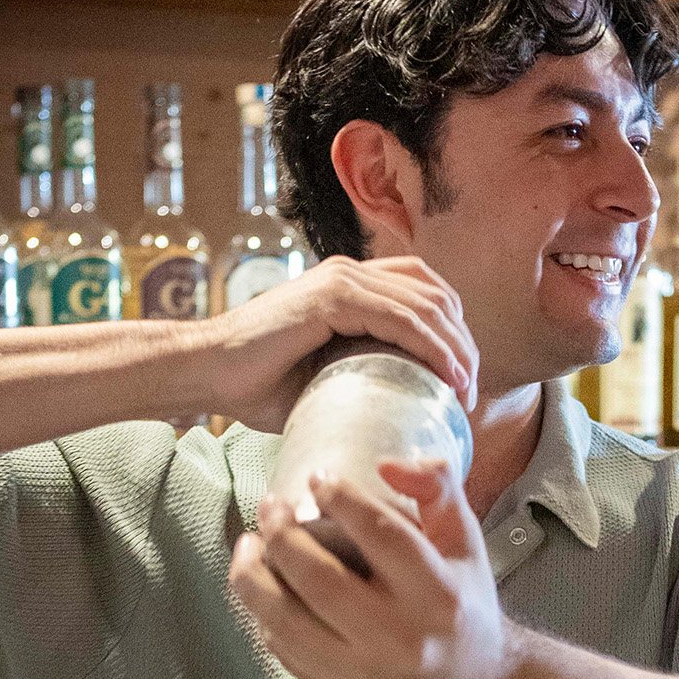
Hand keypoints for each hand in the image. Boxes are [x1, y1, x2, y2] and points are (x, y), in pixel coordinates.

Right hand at [212, 256, 477, 432]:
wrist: (207, 374)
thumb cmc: (258, 384)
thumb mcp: (325, 375)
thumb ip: (362, 371)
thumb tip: (403, 406)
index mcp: (350, 284)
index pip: (424, 292)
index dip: (453, 331)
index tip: (463, 379)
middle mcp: (350, 272)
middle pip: (435, 295)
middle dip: (463, 342)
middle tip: (471, 391)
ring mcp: (340, 280)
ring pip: (424, 305)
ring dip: (456, 349)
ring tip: (467, 390)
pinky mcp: (330, 298)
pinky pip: (399, 318)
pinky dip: (432, 347)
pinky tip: (449, 376)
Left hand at [227, 457, 513, 678]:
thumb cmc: (461, 599)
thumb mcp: (464, 539)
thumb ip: (436, 487)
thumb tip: (385, 465)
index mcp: (438, 594)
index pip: (381, 535)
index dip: (341, 498)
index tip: (317, 478)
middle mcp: (401, 638)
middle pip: (321, 581)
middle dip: (282, 535)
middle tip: (269, 507)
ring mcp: (367, 672)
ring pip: (288, 623)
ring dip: (253, 578)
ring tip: (248, 546)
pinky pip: (286, 652)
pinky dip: (265, 616)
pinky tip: (263, 588)